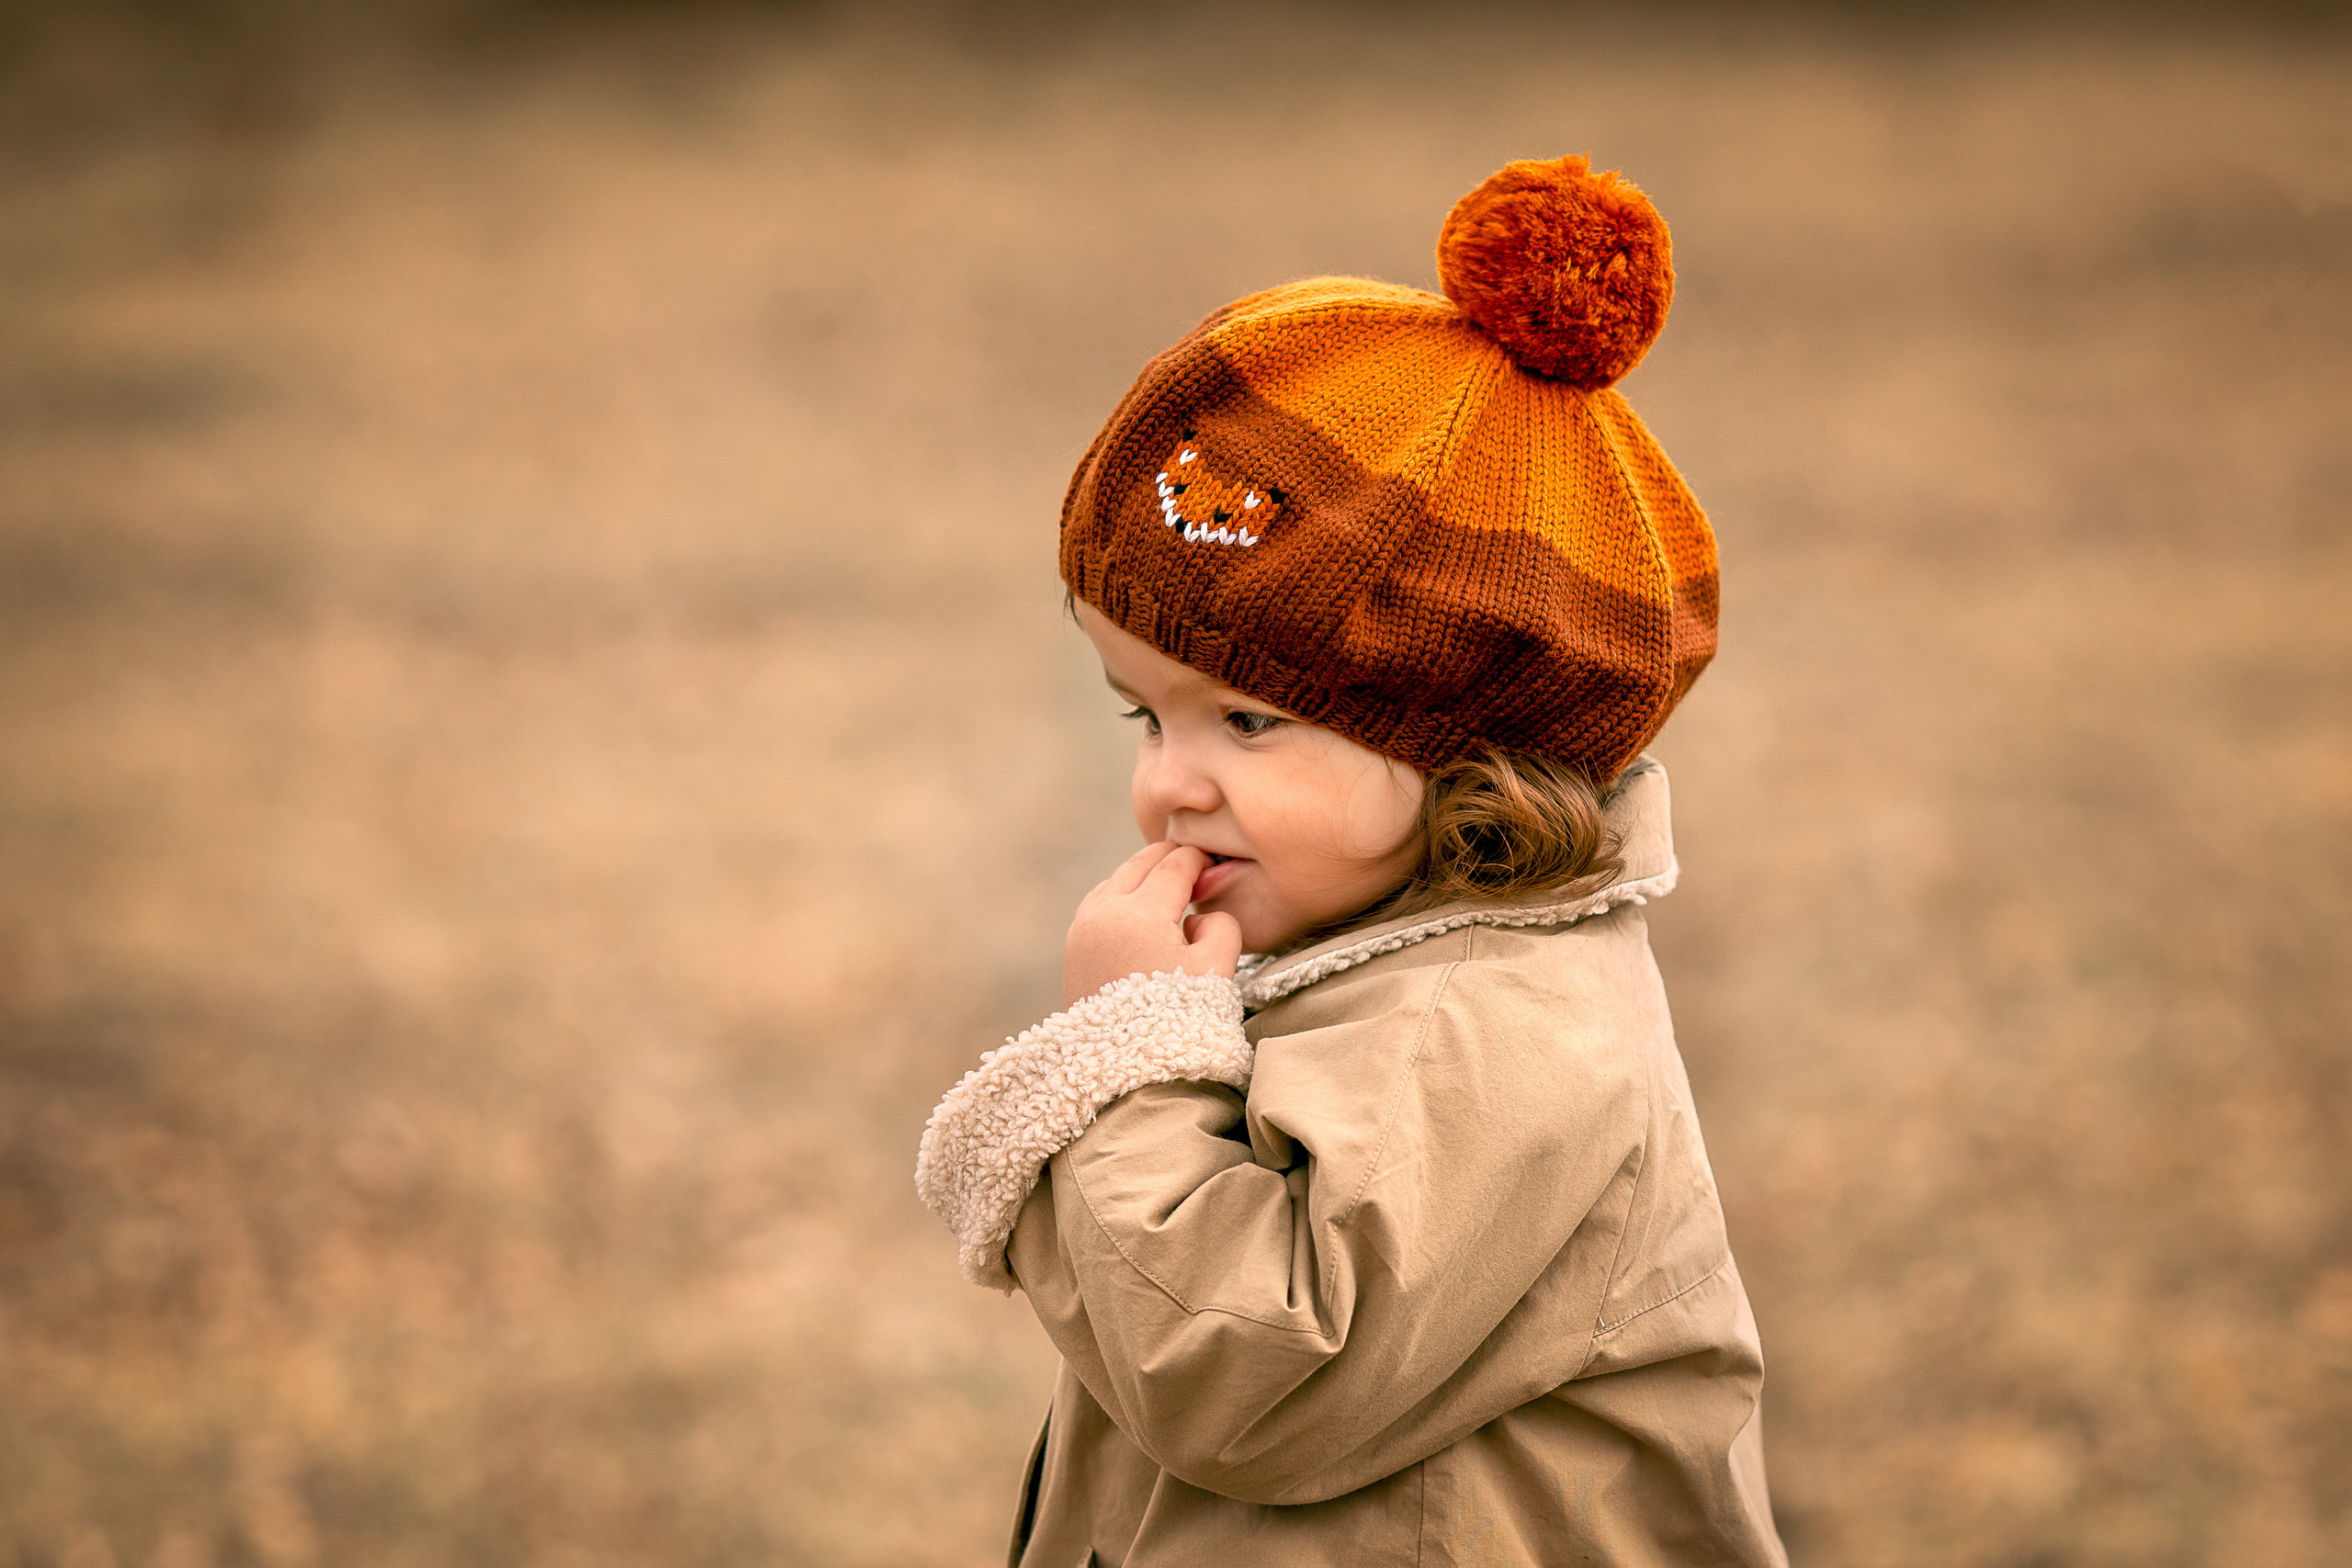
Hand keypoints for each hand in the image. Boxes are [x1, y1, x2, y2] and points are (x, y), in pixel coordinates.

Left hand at [1064, 842, 1243, 1006]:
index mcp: (1141, 913)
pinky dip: (1120, 894)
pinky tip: (1138, 908)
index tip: (1212, 860)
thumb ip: (1221, 926)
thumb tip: (1197, 916)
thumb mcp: (1217, 969)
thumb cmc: (1176, 1019)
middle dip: (1167, 857)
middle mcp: (1105, 913)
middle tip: (1192, 860)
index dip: (1197, 858)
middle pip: (1139, 864)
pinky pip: (1098, 903)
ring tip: (1167, 883)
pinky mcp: (1074, 948)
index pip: (1173, 866)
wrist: (1125, 1065)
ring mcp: (1083, 929)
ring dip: (1141, 874)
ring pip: (1115, 880)